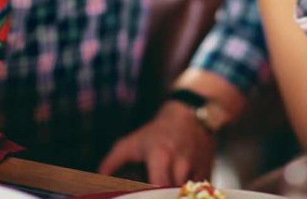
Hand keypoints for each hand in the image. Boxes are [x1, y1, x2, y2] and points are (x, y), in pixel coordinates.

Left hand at [98, 100, 214, 184]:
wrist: (191, 116)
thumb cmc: (158, 132)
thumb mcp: (133, 142)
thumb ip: (113, 160)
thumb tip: (99, 178)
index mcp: (160, 155)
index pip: (158, 185)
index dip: (153, 194)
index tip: (144, 195)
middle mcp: (180, 162)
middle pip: (174, 192)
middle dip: (166, 196)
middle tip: (154, 193)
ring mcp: (196, 168)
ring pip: (188, 193)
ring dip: (177, 193)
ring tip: (169, 190)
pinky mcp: (207, 173)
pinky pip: (200, 192)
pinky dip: (190, 194)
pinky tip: (182, 192)